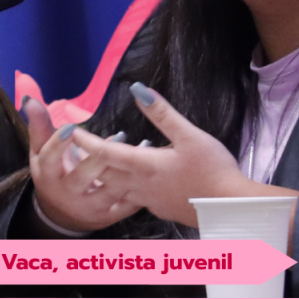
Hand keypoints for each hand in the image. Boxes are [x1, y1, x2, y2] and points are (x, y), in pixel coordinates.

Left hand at [25, 89, 297, 232]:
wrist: (228, 207)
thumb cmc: (212, 168)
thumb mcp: (190, 134)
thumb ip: (162, 113)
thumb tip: (137, 89)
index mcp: (145, 165)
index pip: (106, 152)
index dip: (86, 141)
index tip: (70, 131)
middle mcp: (140, 185)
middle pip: (105, 173)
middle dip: (89, 160)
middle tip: (76, 149)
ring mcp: (149, 200)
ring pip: (116, 188)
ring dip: (104, 176)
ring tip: (96, 166)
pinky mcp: (161, 208)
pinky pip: (132, 198)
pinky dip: (124, 187)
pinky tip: (131, 183)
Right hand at [25, 97, 134, 232]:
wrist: (63, 215)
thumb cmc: (55, 174)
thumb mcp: (42, 153)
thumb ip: (40, 126)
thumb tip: (30, 99)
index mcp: (49, 176)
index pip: (50, 160)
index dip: (58, 144)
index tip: (71, 126)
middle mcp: (68, 194)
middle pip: (81, 178)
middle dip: (97, 158)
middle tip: (117, 136)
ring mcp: (90, 207)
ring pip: (110, 191)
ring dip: (127, 170)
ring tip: (143, 148)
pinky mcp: (110, 215)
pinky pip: (128, 204)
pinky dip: (142, 187)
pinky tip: (153, 167)